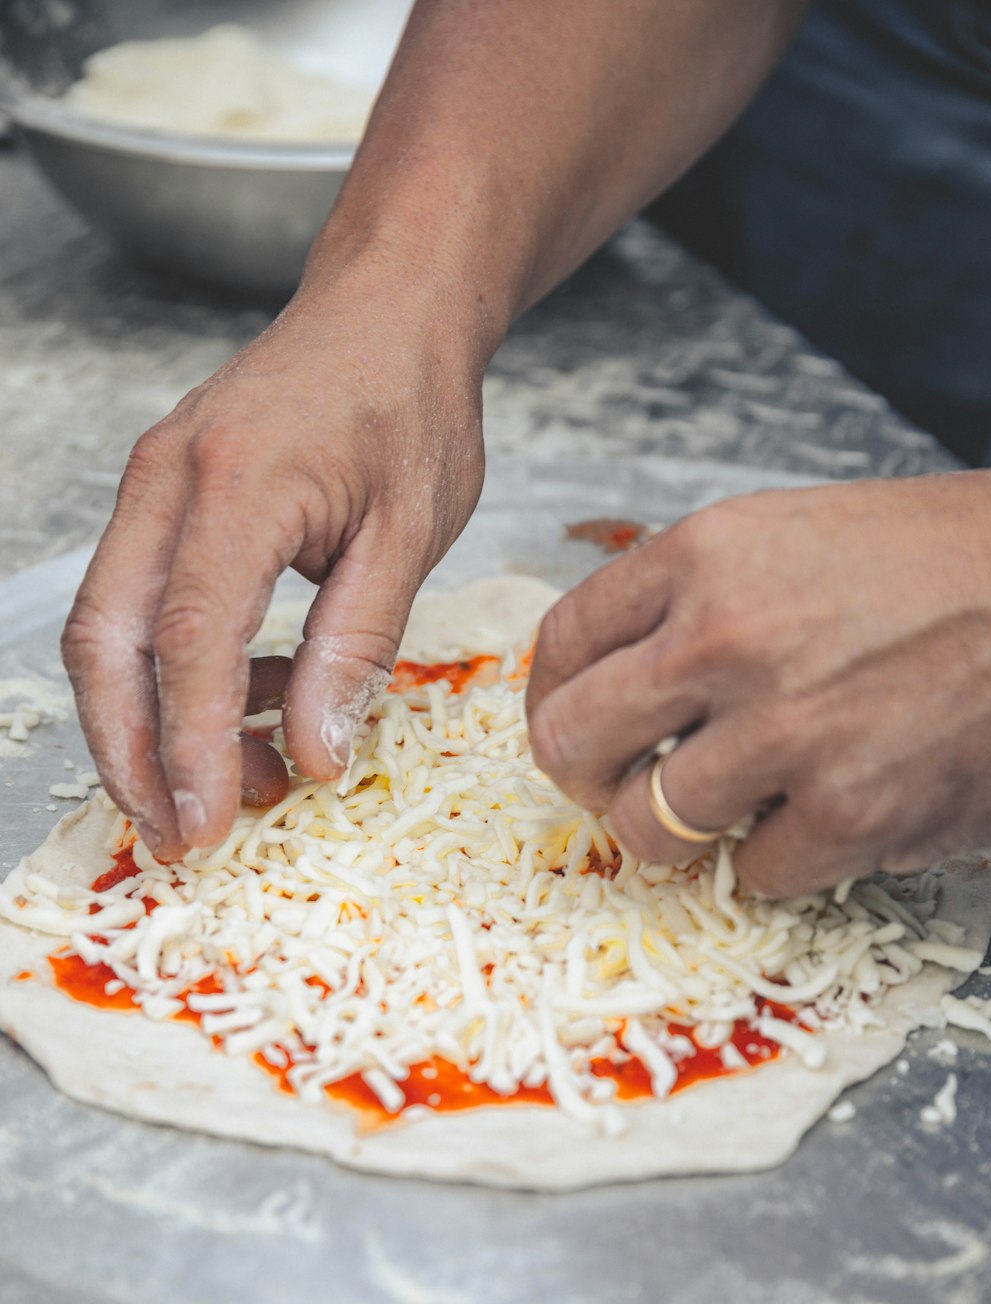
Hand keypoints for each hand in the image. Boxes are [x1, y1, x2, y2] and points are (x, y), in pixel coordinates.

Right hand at [61, 268, 485, 860]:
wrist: (389, 309)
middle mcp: (168, 480)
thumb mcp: (410, 535)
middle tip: (180, 835)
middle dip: (130, 755)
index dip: (187, 747)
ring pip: (108, 630)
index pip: (188, 640)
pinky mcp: (161, 498)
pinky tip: (251, 703)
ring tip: (237, 781)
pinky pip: (140, 602)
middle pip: (107, 642)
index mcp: (237, 483)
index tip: (206, 826)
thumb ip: (356, 648)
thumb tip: (313, 756)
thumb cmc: (411, 407)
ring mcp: (152, 484)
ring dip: (149, 724)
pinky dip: (176, 674)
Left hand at [526, 471, 990, 896]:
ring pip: (647, 825)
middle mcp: (729, 637)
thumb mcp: (793, 534)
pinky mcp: (850, 811)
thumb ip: (692, 594)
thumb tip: (612, 670)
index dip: (549, 696)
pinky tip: (815, 819)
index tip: (566, 721)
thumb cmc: (938, 562)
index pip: (562, 640)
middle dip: (583, 775)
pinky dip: (774, 861)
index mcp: (706, 555)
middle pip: (572, 739)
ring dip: (672, 832)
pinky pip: (752, 872)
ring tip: (719, 811)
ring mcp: (788, 729)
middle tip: (614, 785)